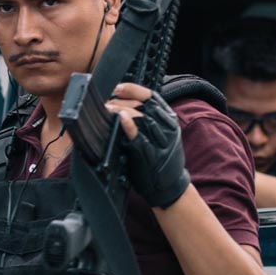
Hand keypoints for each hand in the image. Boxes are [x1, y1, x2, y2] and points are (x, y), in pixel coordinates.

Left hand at [106, 83, 190, 207]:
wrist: (169, 187)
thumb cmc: (160, 159)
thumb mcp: (161, 135)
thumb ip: (148, 119)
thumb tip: (122, 105)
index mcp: (169, 119)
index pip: (151, 96)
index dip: (133, 89)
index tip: (117, 88)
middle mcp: (167, 127)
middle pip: (144, 105)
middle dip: (122, 100)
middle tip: (106, 100)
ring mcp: (160, 141)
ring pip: (142, 117)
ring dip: (121, 110)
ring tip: (107, 108)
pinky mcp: (151, 155)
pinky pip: (139, 137)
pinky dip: (130, 126)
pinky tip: (120, 118)